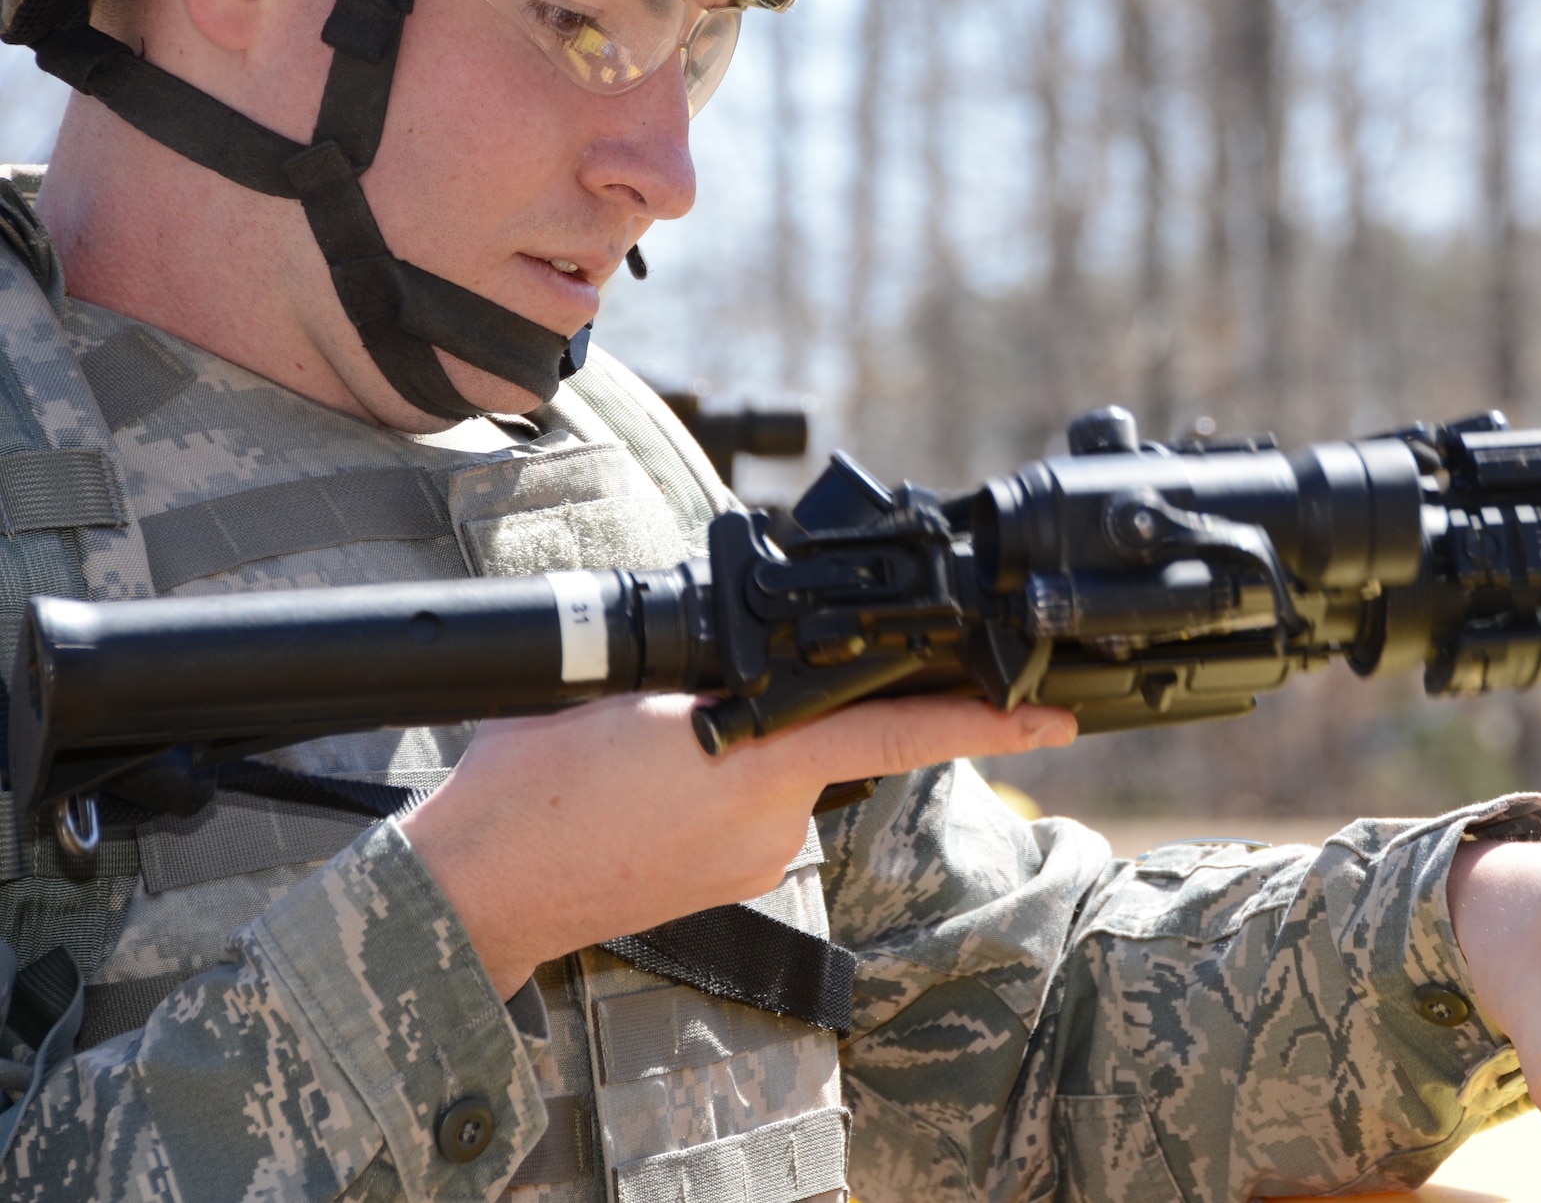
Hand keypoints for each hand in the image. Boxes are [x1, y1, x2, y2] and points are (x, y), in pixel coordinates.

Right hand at [400, 694, 1076, 994]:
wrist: (481, 889)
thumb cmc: (534, 782)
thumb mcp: (624, 684)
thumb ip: (709, 666)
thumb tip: (741, 655)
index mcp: (758, 754)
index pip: (900, 728)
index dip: (988, 721)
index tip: (1055, 718)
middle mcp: (774, 814)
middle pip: (824, 738)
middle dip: (782, 712)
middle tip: (678, 716)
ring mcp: (755, 858)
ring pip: (781, 773)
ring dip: (738, 753)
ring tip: (641, 755)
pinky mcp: (732, 883)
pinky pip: (751, 814)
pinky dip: (716, 791)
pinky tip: (649, 791)